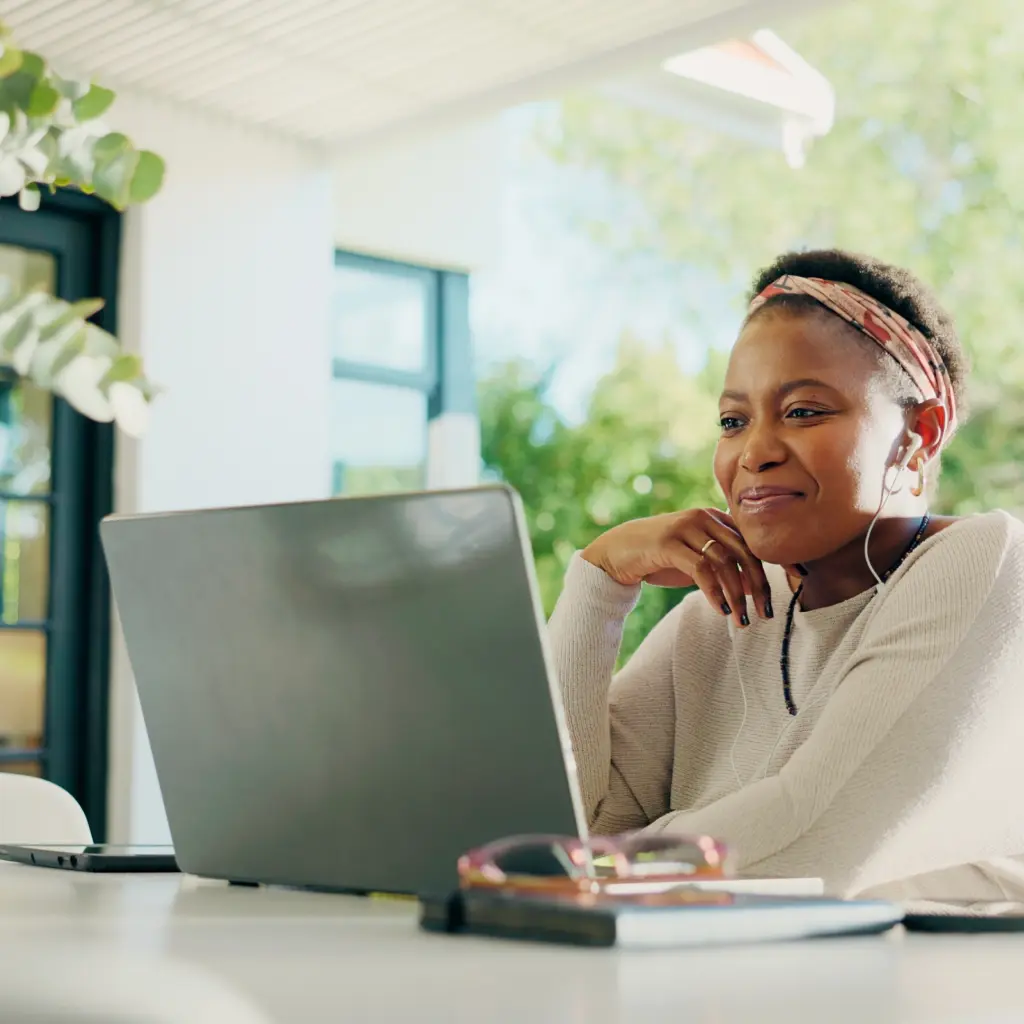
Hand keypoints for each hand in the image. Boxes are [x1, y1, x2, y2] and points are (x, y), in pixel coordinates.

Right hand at [581, 508, 772, 626]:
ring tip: (742, 620)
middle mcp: (703, 517)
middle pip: (743, 551)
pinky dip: (714, 592)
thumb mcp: (696, 560)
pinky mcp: (668, 543)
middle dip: (759, 584)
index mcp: (714, 517)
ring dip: (737, 595)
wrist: (617, 551)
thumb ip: (723, 567)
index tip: (798, 581)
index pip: (753, 540)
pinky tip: (721, 610)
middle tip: (766, 612)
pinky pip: (701, 570)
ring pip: (724, 563)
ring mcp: (685, 528)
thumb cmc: (660, 557)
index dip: (777, 561)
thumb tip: (754, 587)